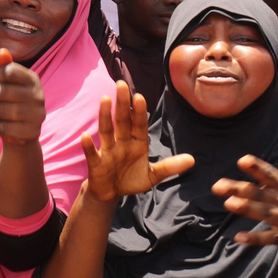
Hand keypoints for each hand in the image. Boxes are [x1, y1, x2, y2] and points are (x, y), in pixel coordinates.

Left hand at [0, 49, 45, 146]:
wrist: (22, 131)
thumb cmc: (10, 101)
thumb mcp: (6, 82)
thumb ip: (3, 67)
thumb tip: (2, 52)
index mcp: (32, 79)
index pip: (9, 70)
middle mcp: (38, 95)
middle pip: (2, 91)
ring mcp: (38, 114)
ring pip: (3, 110)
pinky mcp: (33, 132)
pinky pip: (5, 128)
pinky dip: (0, 127)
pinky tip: (5, 125)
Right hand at [81, 81, 193, 203]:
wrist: (110, 193)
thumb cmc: (131, 179)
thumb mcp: (153, 176)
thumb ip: (169, 167)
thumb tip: (193, 160)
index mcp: (136, 144)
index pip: (139, 125)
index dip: (139, 112)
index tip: (140, 97)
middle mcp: (121, 143)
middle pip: (122, 121)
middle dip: (122, 104)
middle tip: (121, 84)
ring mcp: (108, 152)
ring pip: (106, 131)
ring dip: (105, 116)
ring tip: (105, 99)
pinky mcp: (96, 164)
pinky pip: (92, 154)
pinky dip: (88, 146)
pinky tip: (85, 136)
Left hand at [213, 155, 277, 245]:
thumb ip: (272, 180)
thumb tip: (244, 163)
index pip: (270, 176)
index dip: (257, 168)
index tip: (241, 161)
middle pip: (261, 194)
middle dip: (241, 189)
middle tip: (217, 186)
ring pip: (266, 213)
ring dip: (248, 208)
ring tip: (229, 203)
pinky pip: (271, 238)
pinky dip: (255, 238)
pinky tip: (238, 237)